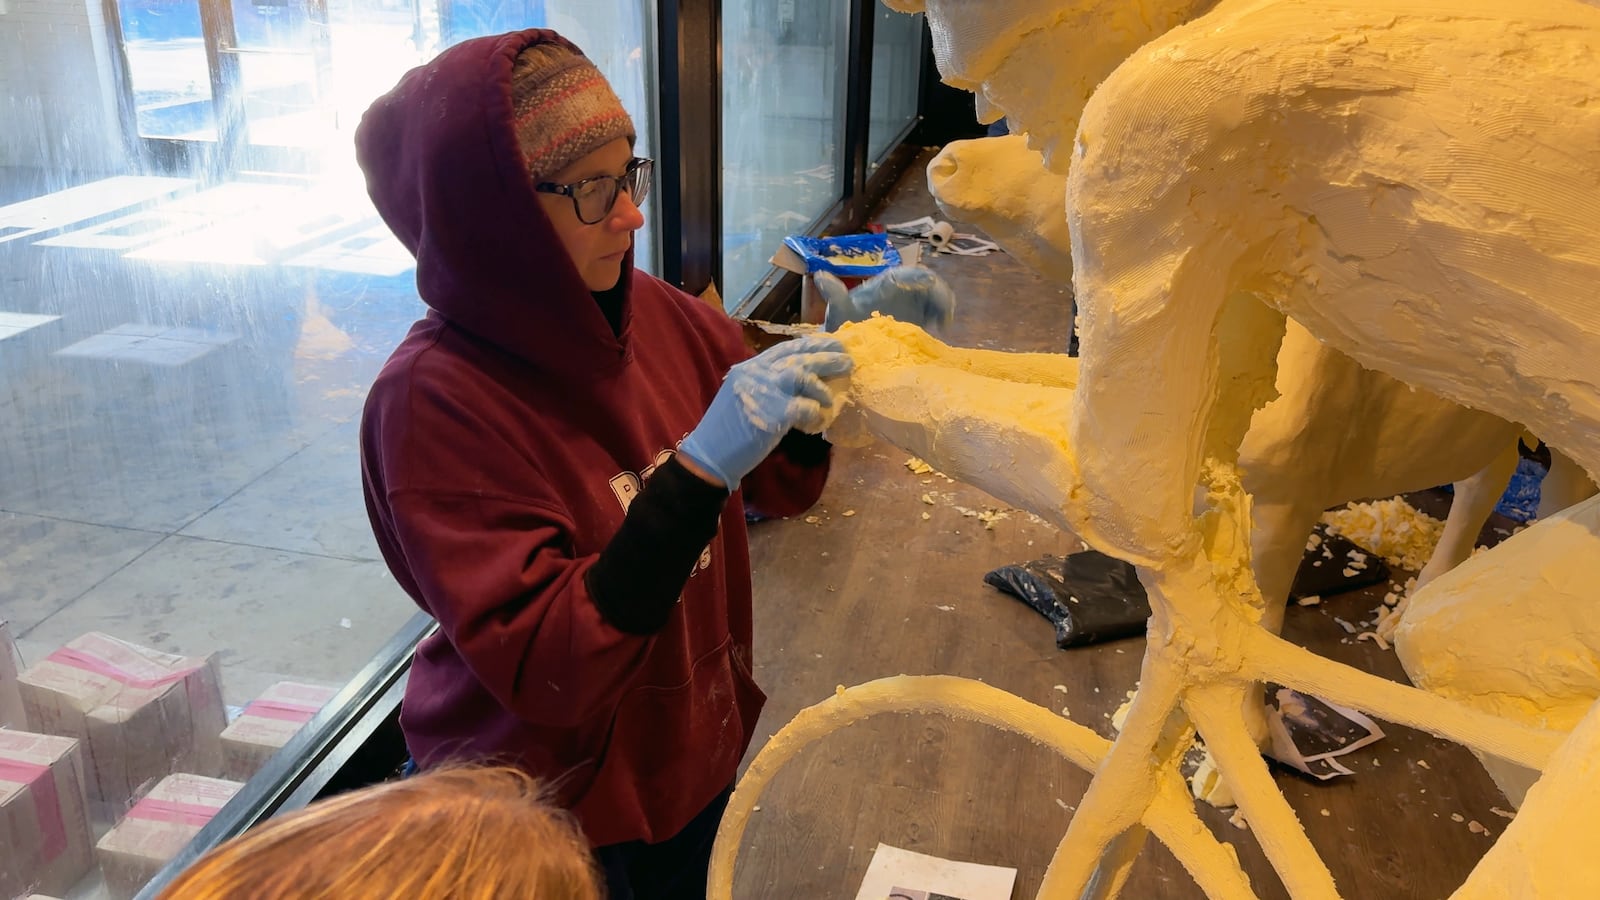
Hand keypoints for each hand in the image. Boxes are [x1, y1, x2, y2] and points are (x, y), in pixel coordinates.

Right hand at [678, 335, 853, 488]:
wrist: (711, 453)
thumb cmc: (729, 430)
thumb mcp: (746, 396)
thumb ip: (768, 385)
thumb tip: (804, 381)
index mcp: (750, 367)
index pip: (786, 348)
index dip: (812, 345)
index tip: (831, 344)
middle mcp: (756, 372)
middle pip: (799, 356)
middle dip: (826, 356)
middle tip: (847, 360)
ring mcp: (764, 391)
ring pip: (803, 374)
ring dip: (822, 387)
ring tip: (831, 397)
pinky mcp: (773, 414)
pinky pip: (805, 407)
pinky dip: (815, 414)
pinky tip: (816, 422)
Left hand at [818, 266, 955, 331]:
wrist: (852, 347)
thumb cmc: (845, 326)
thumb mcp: (839, 312)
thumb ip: (834, 296)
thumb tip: (820, 276)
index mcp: (885, 284)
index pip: (906, 273)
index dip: (919, 277)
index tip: (929, 285)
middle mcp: (902, 290)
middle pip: (927, 282)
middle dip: (939, 293)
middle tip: (943, 313)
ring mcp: (913, 304)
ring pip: (936, 295)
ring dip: (944, 305)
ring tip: (943, 324)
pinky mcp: (920, 319)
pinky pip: (937, 312)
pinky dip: (943, 318)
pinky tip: (940, 330)